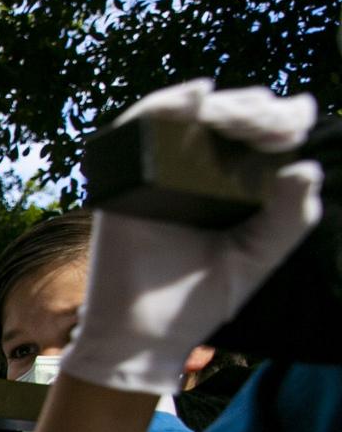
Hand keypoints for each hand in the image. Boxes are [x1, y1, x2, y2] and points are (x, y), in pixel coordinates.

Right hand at [62, 79, 322, 395]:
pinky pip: (142, 128)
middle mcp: (195, 168)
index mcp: (232, 181)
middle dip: (259, 112)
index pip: (261, 132)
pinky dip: (167, 104)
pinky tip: (197, 96)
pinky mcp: (125, 178)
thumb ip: (291, 217)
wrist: (145, 334)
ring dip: (226, 105)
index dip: (284, 116)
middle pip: (231, 114)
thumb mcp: (260, 256)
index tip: (298, 125)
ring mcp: (159, 170)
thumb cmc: (199, 299)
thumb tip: (306, 168)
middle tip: (275, 128)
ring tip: (246, 118)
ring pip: (193, 113)